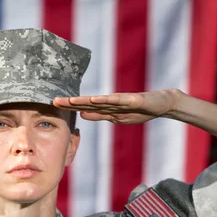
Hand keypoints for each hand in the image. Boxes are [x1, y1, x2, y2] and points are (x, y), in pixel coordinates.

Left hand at [53, 89, 181, 124]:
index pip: (84, 108)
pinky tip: (94, 100)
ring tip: (69, 100)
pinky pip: (117, 101)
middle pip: (88, 103)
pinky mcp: (133, 100)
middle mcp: (111, 102)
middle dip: (71, 103)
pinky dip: (105, 100)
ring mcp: (122, 100)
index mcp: (106, 108)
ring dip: (84, 100)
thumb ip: (99, 115)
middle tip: (54, 100)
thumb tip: (81, 114)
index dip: (69, 107)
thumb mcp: (116, 116)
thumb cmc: (140, 110)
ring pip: (100, 101)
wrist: (163, 103)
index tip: (53, 106)